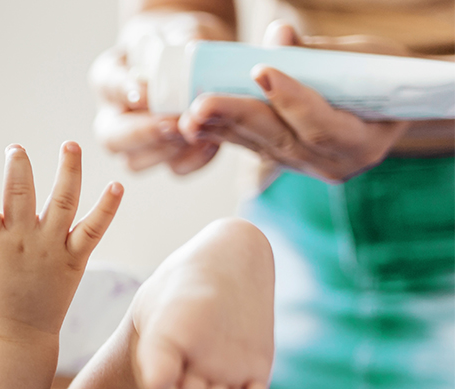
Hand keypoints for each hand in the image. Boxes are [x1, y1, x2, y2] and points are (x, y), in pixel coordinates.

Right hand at [0, 143, 122, 339]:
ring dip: (68, 171)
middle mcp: (21, 242)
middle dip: (19, 166)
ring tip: (71, 145)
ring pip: (62, 203)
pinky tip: (117, 186)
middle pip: (21, 195)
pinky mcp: (74, 261)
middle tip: (17, 149)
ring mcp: (50, 250)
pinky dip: (107, 209)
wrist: (16, 339)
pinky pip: (93, 231)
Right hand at [90, 12, 232, 174]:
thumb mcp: (181, 30)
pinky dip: (194, 159)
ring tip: (196, 132)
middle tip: (172, 123)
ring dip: (167, 151)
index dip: (124, 92)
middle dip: (143, 134)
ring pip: (135, 162)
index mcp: (110, 78)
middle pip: (111, 137)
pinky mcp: (168, 156)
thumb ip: (184, 38)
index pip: (108, 85)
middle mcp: (114, 115)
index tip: (144, 92)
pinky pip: (174, 169)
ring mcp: (136, 142)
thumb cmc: (183, 41)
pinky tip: (212, 141)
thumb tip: (190, 48)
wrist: (197, 58)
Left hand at [178, 21, 411, 181]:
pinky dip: (221, 131)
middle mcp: (332, 164)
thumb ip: (320, 51)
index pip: (320, 127)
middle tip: (203, 103)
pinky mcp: (282, 160)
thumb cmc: (383, 73)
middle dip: (238, 118)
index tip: (261, 70)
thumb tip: (277, 34)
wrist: (388, 103)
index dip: (290, 99)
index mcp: (362, 143)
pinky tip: (193, 121)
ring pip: (258, 145)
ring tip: (189, 114)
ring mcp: (304, 166)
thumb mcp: (365, 56)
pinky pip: (249, 146)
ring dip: (219, 128)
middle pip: (280, 140)